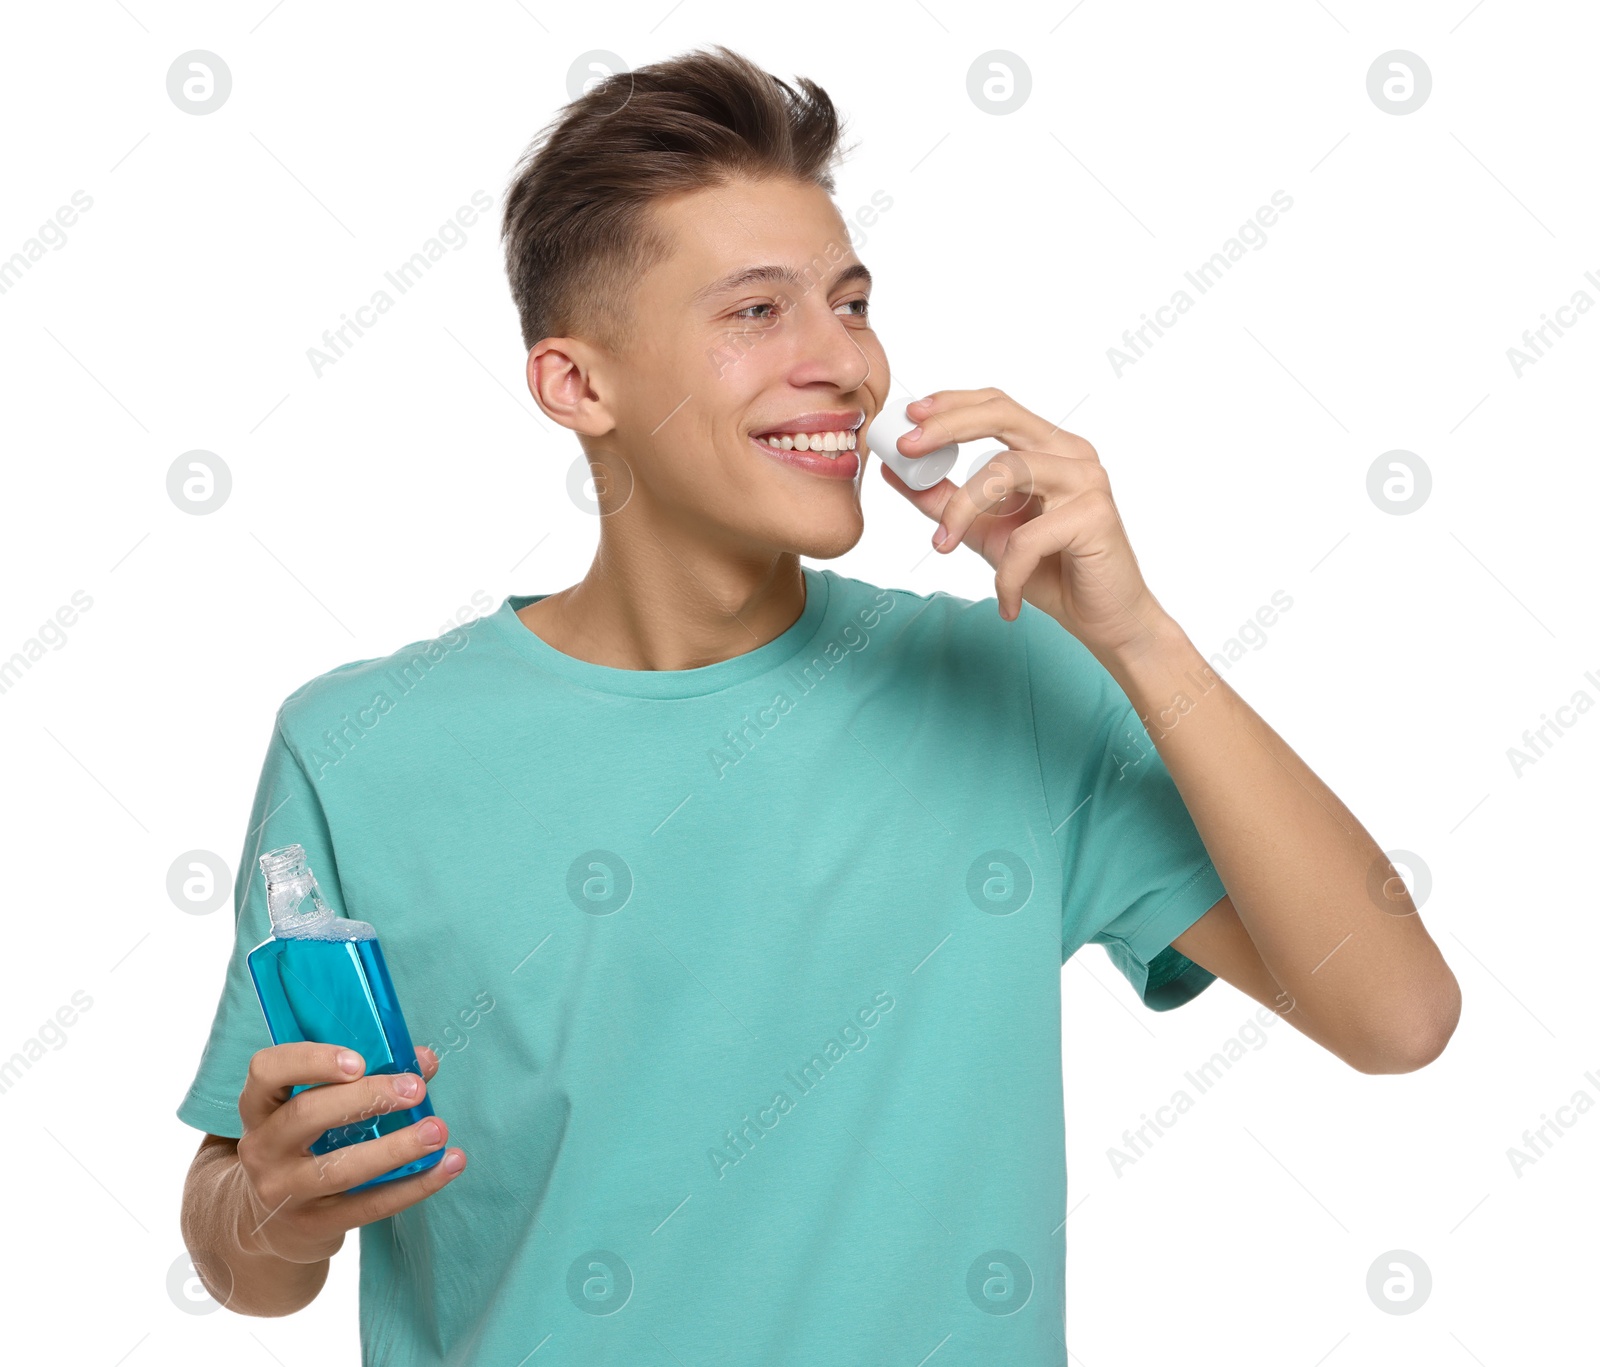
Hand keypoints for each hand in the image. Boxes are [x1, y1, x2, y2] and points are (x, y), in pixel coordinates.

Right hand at [233, 1043, 463, 1263]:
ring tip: (437, 1130)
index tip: (358, 1060)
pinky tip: (447, 1166)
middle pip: (307, 1114)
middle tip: (415, 1090)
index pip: (267, 1070)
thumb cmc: (304, 1145)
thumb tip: (425, 1060)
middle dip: (367, 1097)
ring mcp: (283, 1191)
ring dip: (396, 1147)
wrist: (270, 1225)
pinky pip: (368, 1206)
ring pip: (339, 1167)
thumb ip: (369, 1077)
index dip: (311, 1061)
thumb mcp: (316, 1109)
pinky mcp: (313, 1226)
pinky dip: (414, 1186)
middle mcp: (262, 1148)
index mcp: (260, 1107)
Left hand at [881, 386, 1170, 662]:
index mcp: (1050, 448)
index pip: (998, 406)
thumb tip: (895, 472)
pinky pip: (1027, 538)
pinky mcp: (1094, 516)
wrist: (1102, 620)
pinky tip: (1008, 601)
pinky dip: (1007, 573)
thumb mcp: (986, 532)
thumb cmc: (1050, 571)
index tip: (909, 416)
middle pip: (1003, 417)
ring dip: (962, 510)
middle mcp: (1073, 453)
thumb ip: (944, 501)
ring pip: (1007, 470)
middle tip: (906, 448)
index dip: (952, 404)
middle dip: (948, 426)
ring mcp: (1087, 481)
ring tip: (944, 546)